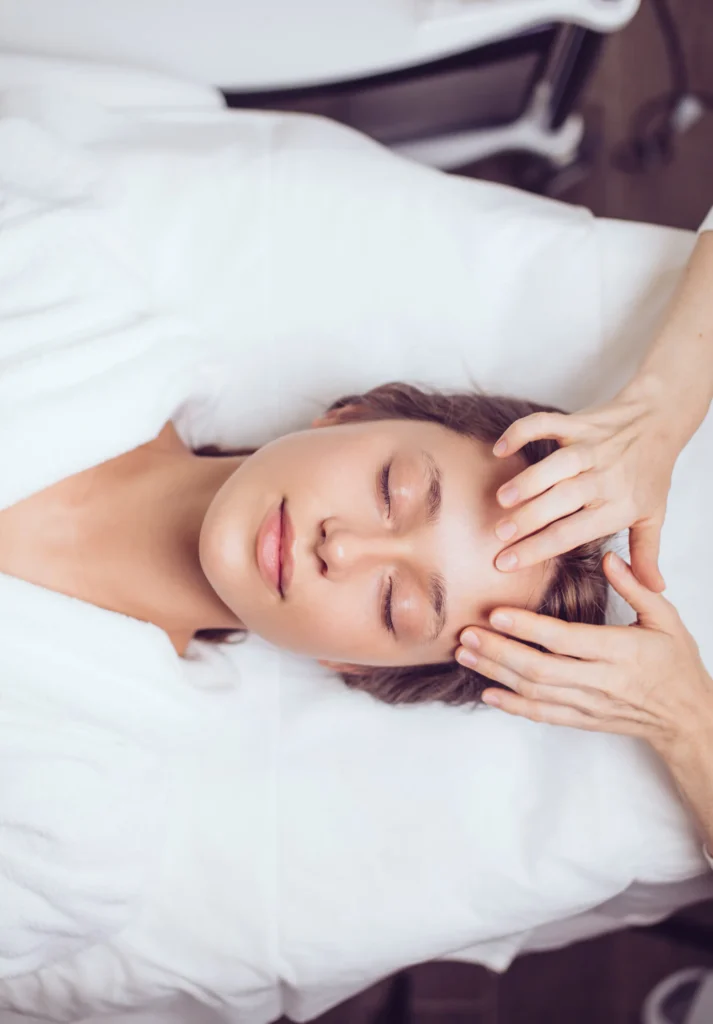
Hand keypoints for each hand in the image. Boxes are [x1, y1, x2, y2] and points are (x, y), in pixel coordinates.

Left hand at [456, 552, 712, 760]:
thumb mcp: (666, 619)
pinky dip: (513, 706)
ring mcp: (590, 704)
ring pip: (535, 692)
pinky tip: (487, 692)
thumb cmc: (676, 664)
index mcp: (621, 651)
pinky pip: (543, 715)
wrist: (687, 717)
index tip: (496, 613)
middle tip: (466, 633)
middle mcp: (602, 681)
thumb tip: (609, 557)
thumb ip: (636, 587)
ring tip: (465, 654)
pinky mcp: (583, 719)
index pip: (566, 639)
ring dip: (496, 674)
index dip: (529, 628)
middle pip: (540, 668)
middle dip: (499, 651)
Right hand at [491, 385, 680, 590]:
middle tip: (499, 534)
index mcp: (618, 506)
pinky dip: (521, 432)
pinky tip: (501, 449)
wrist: (660, 419)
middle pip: (561, 501)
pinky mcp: (579, 422)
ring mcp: (591, 448)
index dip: (537, 549)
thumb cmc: (650, 473)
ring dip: (526, 481)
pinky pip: (547, 424)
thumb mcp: (653, 516)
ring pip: (555, 464)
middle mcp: (604, 477)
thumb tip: (654, 590)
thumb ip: (646, 554)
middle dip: (527, 518)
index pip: (572, 534)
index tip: (505, 563)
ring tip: (501, 499)